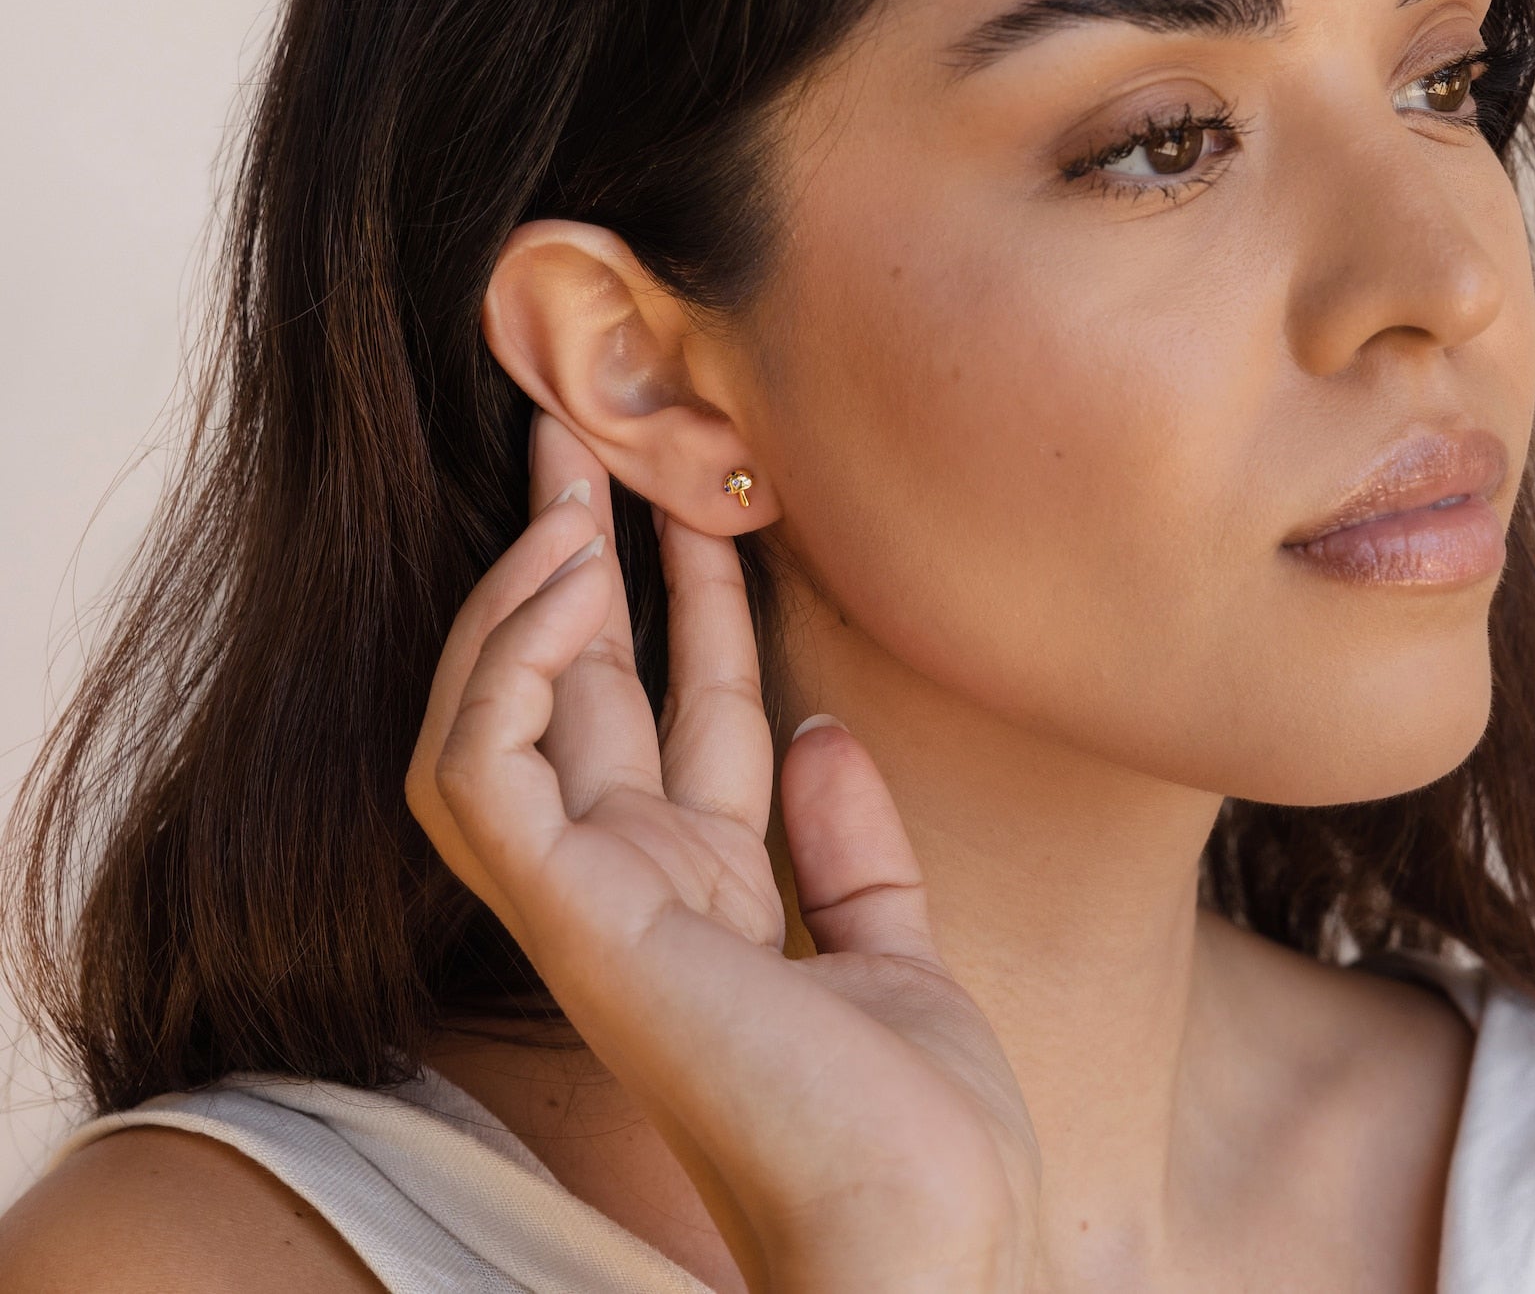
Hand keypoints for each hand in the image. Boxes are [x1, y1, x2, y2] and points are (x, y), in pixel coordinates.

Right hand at [405, 407, 1045, 1293]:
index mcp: (709, 887)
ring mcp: (588, 897)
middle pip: (584, 686)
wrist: (927, 1233)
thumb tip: (822, 724)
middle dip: (579, 559)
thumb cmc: (918, 1122)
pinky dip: (508, 667)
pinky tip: (565, 581)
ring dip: (526, 595)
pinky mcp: (564, 915)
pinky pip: (486, 768)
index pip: (683, 710)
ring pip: (501, 713)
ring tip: (569, 486)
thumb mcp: (891, 939)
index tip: (703, 503)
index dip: (691, 602)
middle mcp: (636, 880)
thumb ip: (847, 838)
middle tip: (579, 440)